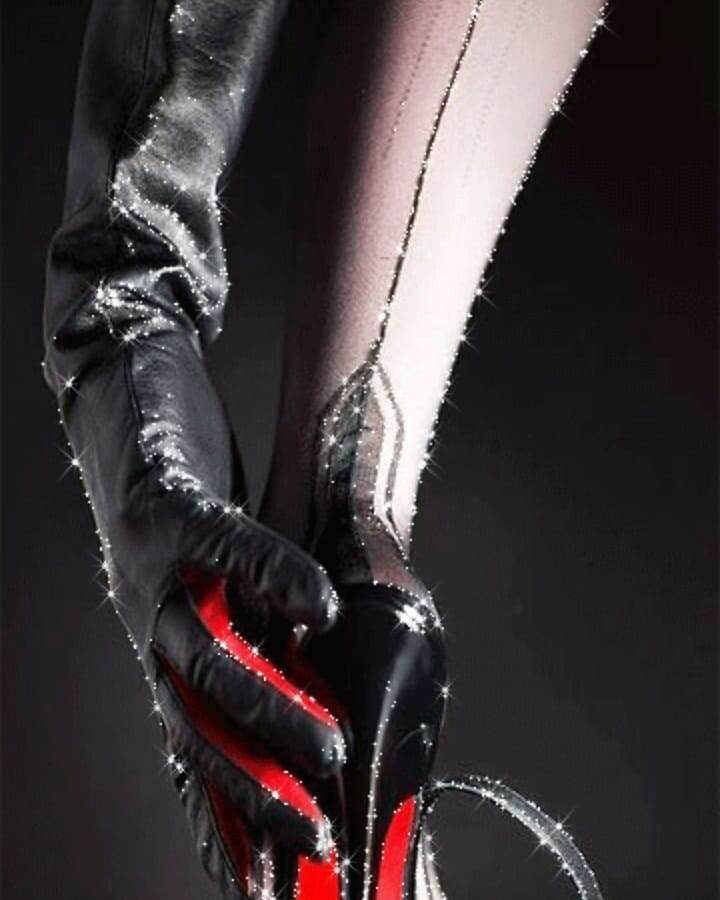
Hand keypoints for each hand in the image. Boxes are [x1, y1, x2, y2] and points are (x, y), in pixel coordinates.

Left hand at [53, 327, 344, 893]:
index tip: (271, 879)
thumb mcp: (211, 579)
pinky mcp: (170, 502)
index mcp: (163, 645)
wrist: (122, 397)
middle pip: (196, 723)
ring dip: (267, 705)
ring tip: (326, 744)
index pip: (194, 747)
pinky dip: (274, 578)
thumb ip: (250, 631)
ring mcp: (153, 564)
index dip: (229, 815)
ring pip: (204, 653)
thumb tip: (310, 679)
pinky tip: (320, 606)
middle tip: (312, 837)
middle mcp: (150, 618)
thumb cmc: (182, 499)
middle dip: (255, 786)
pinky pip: (225, 547)